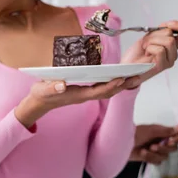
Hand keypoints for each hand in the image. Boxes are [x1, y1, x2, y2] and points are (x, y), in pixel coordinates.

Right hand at [15, 77, 141, 127]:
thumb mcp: (43, 90)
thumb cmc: (41, 95)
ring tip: (135, 74)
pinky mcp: (84, 91)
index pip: (98, 91)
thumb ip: (51, 87)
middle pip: (108, 92)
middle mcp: (84, 95)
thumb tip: (61, 85)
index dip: (111, 86)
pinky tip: (120, 75)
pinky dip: (113, 81)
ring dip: (121, 83)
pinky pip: (103, 86)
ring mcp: (85, 94)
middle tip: (138, 75)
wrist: (39, 103)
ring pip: (107, 90)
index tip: (122, 79)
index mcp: (77, 95)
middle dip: (123, 84)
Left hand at [122, 21, 177, 82]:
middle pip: (171, 35)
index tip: (165, 25)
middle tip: (147, 41)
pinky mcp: (162, 66)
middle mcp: (174, 53)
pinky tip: (146, 53)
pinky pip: (160, 50)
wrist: (127, 66)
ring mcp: (169, 60)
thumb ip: (160, 32)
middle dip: (155, 34)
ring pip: (168, 41)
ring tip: (145, 47)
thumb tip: (166, 26)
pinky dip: (150, 48)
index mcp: (173, 45)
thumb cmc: (137, 53)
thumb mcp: (150, 37)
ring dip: (152, 41)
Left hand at [129, 124, 177, 164]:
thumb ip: (166, 131)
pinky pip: (157, 162)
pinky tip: (142, 153)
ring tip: (144, 150)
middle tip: (153, 146)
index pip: (176, 137)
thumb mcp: (151, 130)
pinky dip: (150, 159)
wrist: (121, 143)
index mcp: (162, 133)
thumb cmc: (134, 134)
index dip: (175, 140)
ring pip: (165, 156)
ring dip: (154, 154)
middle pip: (173, 149)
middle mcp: (160, 141)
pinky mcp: (150, 158)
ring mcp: (155, 150)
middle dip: (164, 148)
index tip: (169, 140)